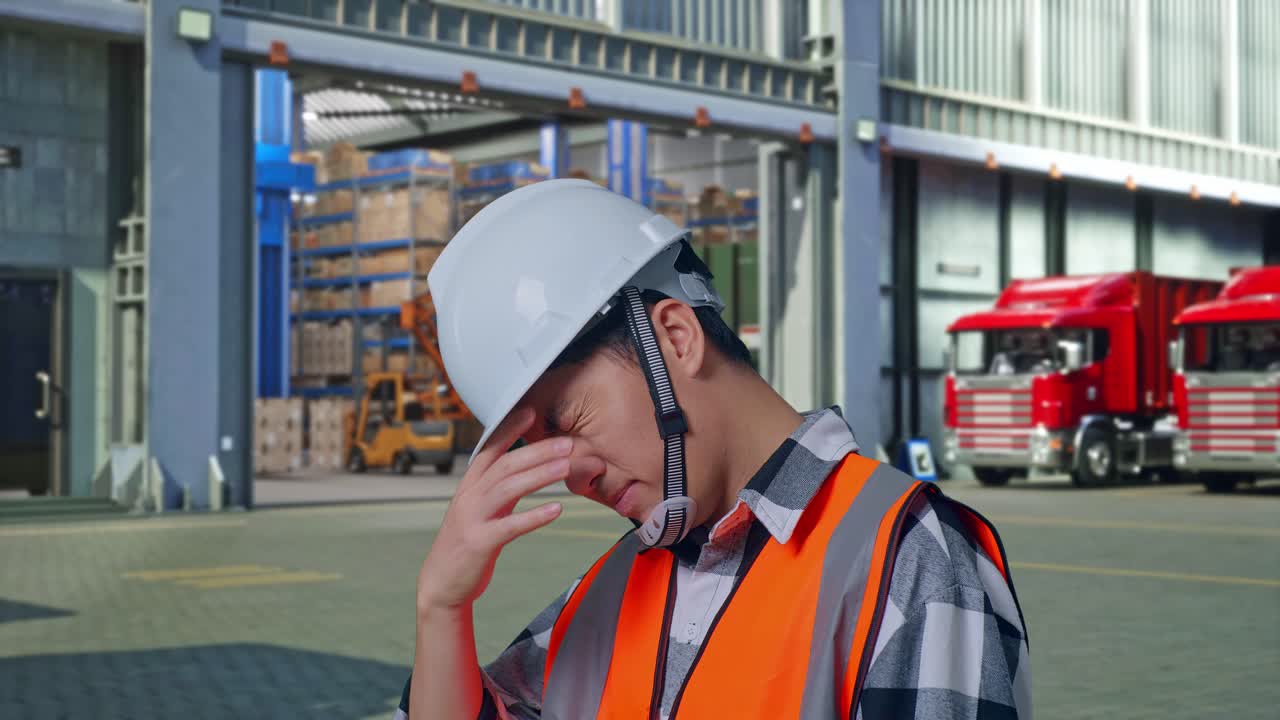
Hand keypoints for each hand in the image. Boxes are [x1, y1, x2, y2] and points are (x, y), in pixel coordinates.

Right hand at [416, 407, 573, 613]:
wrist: (442, 584)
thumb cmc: (466, 544)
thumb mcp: (481, 510)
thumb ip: (500, 489)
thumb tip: (527, 468)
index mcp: (469, 486)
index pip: (490, 449)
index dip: (509, 429)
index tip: (531, 410)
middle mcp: (469, 497)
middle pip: (505, 465)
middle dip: (537, 451)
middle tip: (566, 443)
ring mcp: (473, 519)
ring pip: (508, 489)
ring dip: (539, 475)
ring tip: (565, 467)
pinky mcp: (480, 543)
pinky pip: (511, 526)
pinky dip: (535, 516)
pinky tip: (557, 510)